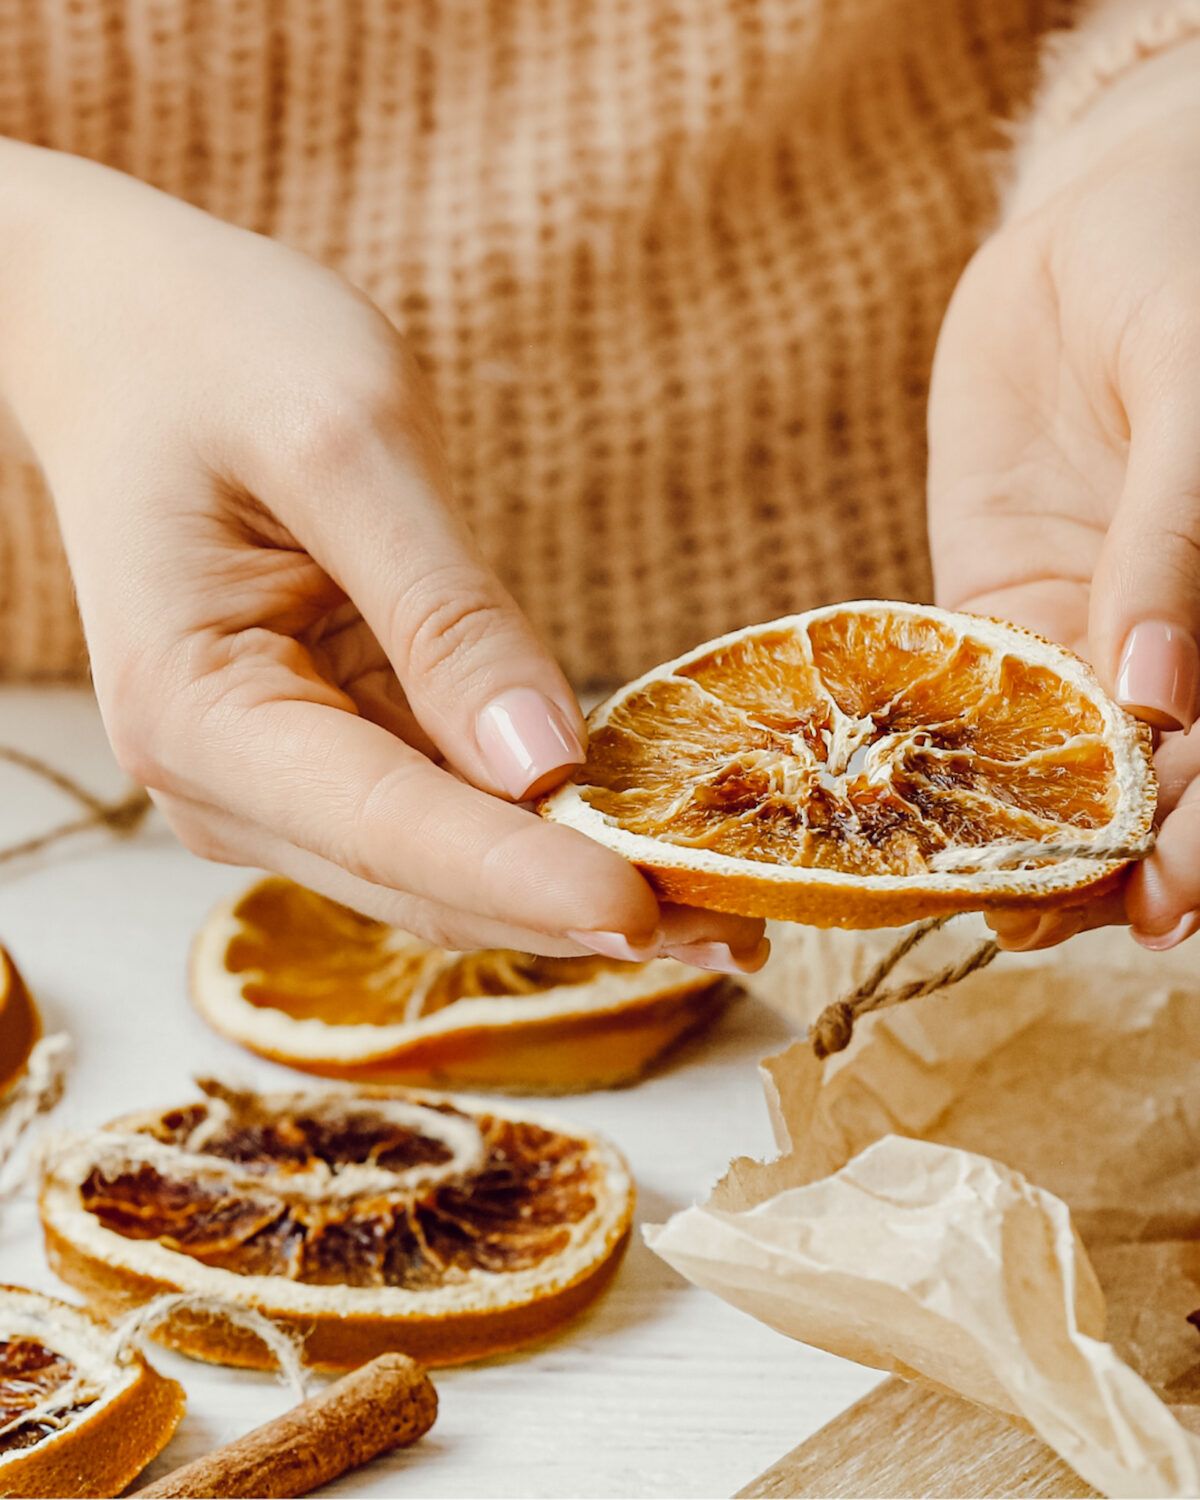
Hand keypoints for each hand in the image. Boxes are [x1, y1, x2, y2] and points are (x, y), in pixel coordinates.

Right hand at [0, 143, 764, 971]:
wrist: (133, 339)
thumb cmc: (220, 354)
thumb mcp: (344, 447)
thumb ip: (444, 614)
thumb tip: (544, 766)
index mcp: (197, 711)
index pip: (389, 826)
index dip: (526, 878)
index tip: (655, 914)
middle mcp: (224, 783)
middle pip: (424, 882)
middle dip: (578, 911)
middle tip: (744, 940)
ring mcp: (274, 783)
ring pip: (442, 873)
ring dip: (574, 891)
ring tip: (726, 918)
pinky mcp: (324, 760)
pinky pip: (443, 819)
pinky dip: (540, 836)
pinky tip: (642, 842)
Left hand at [928, 86, 1199, 954]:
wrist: (1103, 220)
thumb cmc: (1191, 280)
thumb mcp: (1198, 400)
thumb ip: (1179, 542)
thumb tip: (1156, 698)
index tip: (1164, 902)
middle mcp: (1181, 643)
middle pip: (1152, 786)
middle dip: (1108, 864)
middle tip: (1046, 923)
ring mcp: (1087, 633)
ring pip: (1062, 764)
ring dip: (1024, 837)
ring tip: (981, 902)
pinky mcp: (997, 607)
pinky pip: (972, 695)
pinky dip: (945, 753)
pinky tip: (908, 805)